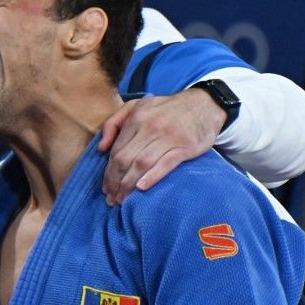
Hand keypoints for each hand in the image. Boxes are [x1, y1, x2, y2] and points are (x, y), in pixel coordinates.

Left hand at [98, 89, 226, 205]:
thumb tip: (101, 148)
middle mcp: (150, 127)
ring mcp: (169, 136)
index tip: (105, 187)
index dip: (108, 172)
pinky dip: (152, 177)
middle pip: (125, 159)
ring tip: (122, 199)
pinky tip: (141, 188)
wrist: (203, 105)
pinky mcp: (186, 146)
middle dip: (115, 182)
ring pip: (142, 164)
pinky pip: (166, 164)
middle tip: (112, 198)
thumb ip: (114, 123)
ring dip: (129, 184)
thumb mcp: (137, 106)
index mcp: (136, 117)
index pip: (116, 150)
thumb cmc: (166, 109)